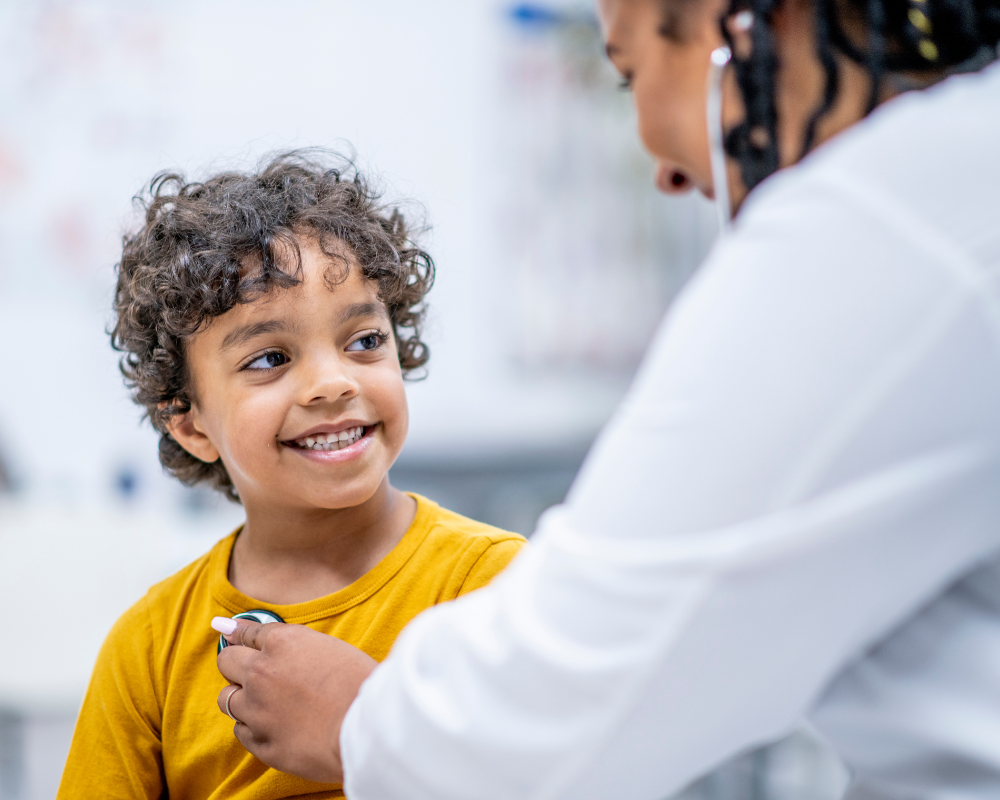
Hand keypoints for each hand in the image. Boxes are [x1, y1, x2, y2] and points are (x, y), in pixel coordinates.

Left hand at [214, 618, 376, 781]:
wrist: (366, 729)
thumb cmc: (360, 684)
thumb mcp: (331, 648)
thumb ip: (298, 644)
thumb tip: (275, 642)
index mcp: (282, 642)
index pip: (247, 631)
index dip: (239, 632)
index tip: (228, 630)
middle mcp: (261, 672)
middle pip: (226, 660)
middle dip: (235, 662)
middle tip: (249, 670)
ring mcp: (256, 709)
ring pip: (226, 698)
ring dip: (240, 697)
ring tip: (263, 702)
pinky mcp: (259, 742)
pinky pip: (240, 730)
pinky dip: (251, 726)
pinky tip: (271, 725)